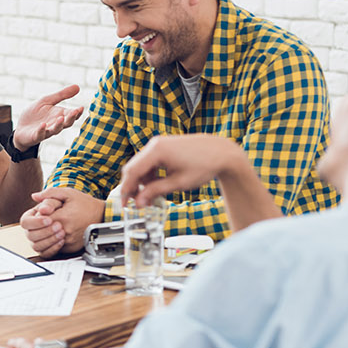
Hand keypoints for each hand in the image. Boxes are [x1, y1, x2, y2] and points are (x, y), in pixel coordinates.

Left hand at [12, 85, 83, 149]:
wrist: (20, 127)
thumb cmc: (35, 114)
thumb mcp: (47, 101)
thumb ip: (61, 95)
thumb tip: (78, 86)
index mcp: (59, 115)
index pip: (72, 115)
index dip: (77, 112)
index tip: (81, 107)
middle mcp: (55, 124)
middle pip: (66, 123)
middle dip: (71, 118)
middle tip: (75, 112)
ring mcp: (46, 131)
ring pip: (55, 130)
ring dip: (58, 125)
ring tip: (60, 118)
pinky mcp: (35, 136)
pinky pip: (40, 134)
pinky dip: (41, 130)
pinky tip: (43, 125)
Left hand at [20, 187, 106, 255]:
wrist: (102, 216)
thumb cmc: (86, 204)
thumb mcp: (68, 193)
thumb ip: (50, 194)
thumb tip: (35, 196)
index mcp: (62, 217)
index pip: (39, 220)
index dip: (37, 217)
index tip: (41, 213)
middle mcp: (65, 231)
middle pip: (41, 234)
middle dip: (38, 228)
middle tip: (43, 222)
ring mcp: (68, 241)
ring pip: (46, 243)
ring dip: (44, 236)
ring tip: (49, 228)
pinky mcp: (71, 248)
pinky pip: (55, 248)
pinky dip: (52, 242)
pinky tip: (56, 233)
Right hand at [119, 135, 244, 207]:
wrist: (222, 152)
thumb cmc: (205, 165)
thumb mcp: (178, 183)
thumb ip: (156, 192)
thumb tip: (139, 202)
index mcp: (157, 151)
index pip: (132, 172)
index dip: (126, 189)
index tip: (125, 204)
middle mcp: (155, 144)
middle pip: (134, 167)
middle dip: (133, 186)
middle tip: (135, 202)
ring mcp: (160, 143)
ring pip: (141, 165)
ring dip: (142, 181)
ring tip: (150, 196)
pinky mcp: (165, 146)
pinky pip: (150, 161)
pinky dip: (150, 174)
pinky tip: (157, 185)